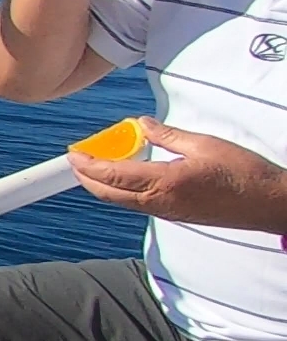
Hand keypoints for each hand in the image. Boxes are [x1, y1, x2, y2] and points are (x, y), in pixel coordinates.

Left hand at [69, 117, 286, 234]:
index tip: (73, 153)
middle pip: (109, 194)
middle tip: (76, 159)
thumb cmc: (243, 173)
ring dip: (102, 185)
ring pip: (121, 201)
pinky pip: (137, 204)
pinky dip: (121, 191)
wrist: (269, 204)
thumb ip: (168, 135)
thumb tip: (141, 125)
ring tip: (94, 165)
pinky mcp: (175, 215)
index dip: (87, 165)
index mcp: (165, 183)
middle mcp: (160, 202)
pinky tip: (123, 176)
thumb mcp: (204, 144)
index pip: (112, 175)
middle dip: (86, 178)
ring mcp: (166, 212)